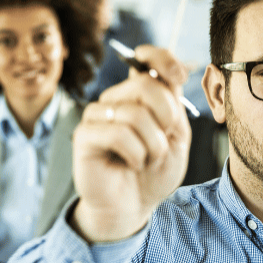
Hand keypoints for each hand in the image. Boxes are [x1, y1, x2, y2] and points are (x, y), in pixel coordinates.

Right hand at [71, 45, 190, 242]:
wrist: (135, 205)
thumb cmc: (155, 170)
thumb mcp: (177, 136)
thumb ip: (174, 105)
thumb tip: (169, 76)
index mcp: (140, 95)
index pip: (146, 59)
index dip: (161, 58)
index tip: (178, 75)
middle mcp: (116, 98)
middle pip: (145, 85)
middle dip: (166, 117)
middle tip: (163, 140)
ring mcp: (98, 114)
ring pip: (135, 113)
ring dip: (153, 144)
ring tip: (148, 159)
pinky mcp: (84, 135)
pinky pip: (118, 134)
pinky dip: (136, 154)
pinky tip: (132, 163)